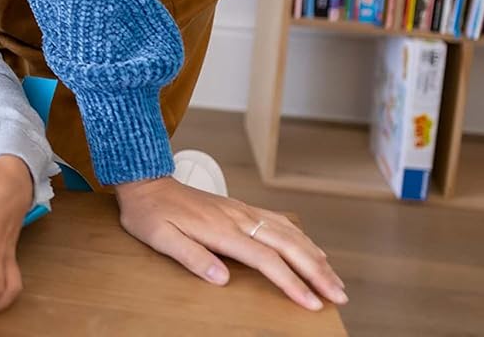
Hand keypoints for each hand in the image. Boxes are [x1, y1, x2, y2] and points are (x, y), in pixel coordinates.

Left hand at [114, 175, 346, 310]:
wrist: (145, 181)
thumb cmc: (149, 214)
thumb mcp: (160, 238)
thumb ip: (191, 257)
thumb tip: (223, 278)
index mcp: (220, 230)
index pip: (266, 259)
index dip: (291, 282)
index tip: (311, 303)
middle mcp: (237, 218)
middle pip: (287, 246)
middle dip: (316, 272)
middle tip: (339, 296)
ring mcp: (241, 210)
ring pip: (288, 233)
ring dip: (315, 256)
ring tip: (335, 279)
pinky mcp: (240, 207)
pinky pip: (278, 221)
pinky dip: (301, 237)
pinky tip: (313, 248)